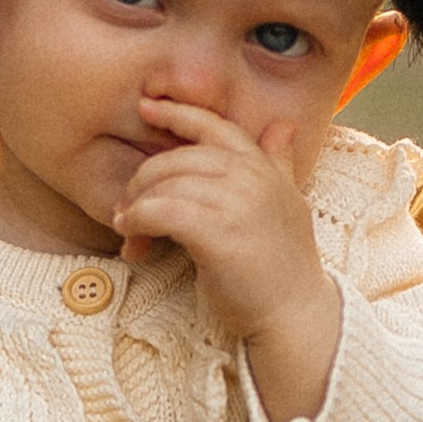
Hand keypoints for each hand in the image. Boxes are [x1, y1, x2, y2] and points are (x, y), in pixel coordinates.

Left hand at [113, 96, 341, 421]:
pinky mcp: (218, 233)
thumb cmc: (282, 265)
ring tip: (129, 230)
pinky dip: (140, 222)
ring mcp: (237, 203)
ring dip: (137, 207)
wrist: (294, 314)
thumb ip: (278, 162)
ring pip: (165, 184)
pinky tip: (135, 239)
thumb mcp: (286, 203)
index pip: (214, 126)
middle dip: (144, 180)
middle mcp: (251, 177)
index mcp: (263, 166)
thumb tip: (283, 126)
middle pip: (177, 158)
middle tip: (128, 208)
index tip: (146, 107)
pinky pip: (162, 211)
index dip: (177, 113)